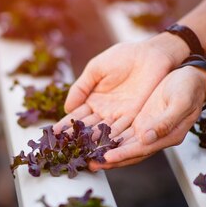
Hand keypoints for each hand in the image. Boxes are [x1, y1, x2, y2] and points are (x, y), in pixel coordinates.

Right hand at [54, 34, 188, 136]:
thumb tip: (67, 108)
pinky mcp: (134, 117)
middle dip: (75, 138)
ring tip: (80, 152)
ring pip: (102, 132)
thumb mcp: (96, 68)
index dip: (65, 124)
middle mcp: (104, 110)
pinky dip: (111, 140)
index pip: (76, 115)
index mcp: (93, 98)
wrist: (151, 54)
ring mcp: (118, 115)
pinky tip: (102, 148)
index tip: (53, 133)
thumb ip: (81, 87)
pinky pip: (121, 130)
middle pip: (87, 127)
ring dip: (92, 143)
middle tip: (63, 148)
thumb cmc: (123, 56)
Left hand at [89, 65, 205, 169]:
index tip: (106, 158)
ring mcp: (146, 129)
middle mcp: (154, 137)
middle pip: (128, 152)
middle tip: (89, 163)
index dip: (123, 155)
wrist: (193, 77)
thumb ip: (165, 122)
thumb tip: (146, 137)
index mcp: (167, 136)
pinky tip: (93, 136)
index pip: (141, 150)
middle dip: (109, 159)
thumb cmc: (190, 88)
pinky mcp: (139, 119)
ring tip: (86, 154)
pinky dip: (107, 135)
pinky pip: (121, 131)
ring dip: (105, 150)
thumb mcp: (181, 102)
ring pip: (122, 143)